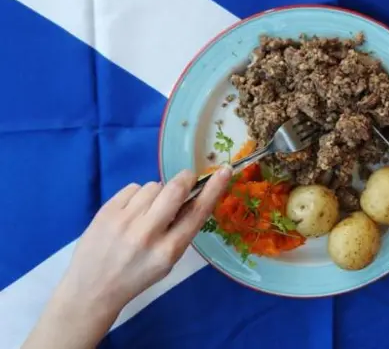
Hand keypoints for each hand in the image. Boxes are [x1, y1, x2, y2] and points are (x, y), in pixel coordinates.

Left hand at [24, 167, 231, 348]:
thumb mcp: (167, 262)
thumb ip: (181, 232)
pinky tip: (131, 211)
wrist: (92, 288)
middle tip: (187, 180)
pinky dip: (137, 195)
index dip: (214, 189)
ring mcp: (124, 221)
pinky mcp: (106, 211)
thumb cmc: (136, 276)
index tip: (224, 171)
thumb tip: (193, 197)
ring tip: (148, 210)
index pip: (197, 213)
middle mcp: (148, 234)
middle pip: (174, 190)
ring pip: (153, 186)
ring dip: (157, 192)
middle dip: (185, 179)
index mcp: (168, 251)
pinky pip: (132, 187)